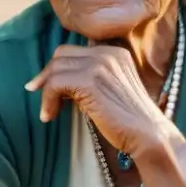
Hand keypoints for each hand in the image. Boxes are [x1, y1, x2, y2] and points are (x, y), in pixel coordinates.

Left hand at [26, 45, 169, 157]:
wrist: (148, 135)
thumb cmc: (129, 120)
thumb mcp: (111, 90)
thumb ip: (92, 78)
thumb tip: (59, 81)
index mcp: (115, 52)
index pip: (74, 51)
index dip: (57, 68)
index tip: (45, 86)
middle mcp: (107, 53)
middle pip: (62, 54)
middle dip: (46, 74)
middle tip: (37, 93)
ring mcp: (100, 65)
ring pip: (56, 68)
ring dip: (46, 91)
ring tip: (47, 112)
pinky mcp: (90, 81)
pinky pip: (55, 83)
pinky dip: (47, 100)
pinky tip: (49, 116)